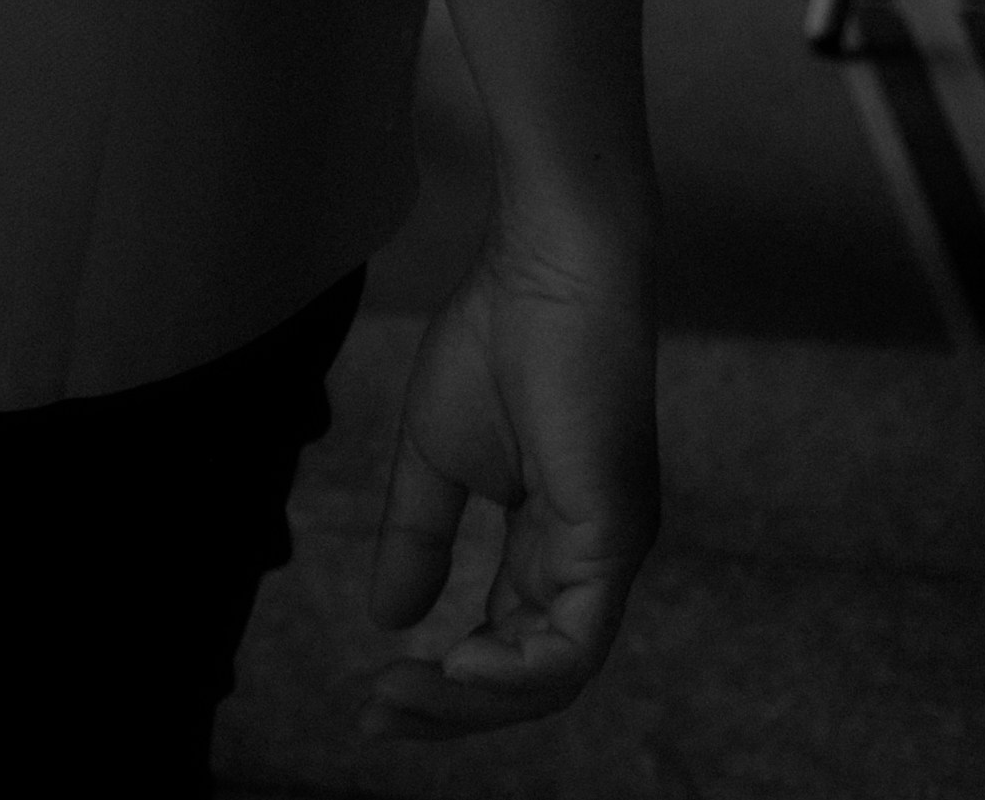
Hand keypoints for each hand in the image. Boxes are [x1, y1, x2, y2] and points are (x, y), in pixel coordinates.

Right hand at [362, 234, 656, 738]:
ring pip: (555, 672)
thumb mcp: (435, 457)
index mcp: (557, 541)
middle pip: (531, 673)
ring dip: (476, 700)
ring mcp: (610, 552)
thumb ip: (420, 538)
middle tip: (377, 714)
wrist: (542, 270)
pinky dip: (515, 669)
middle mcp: (594, 560)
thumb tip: (389, 616)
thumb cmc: (497, 340)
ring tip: (404, 696)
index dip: (445, 680)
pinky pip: (573, 638)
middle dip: (452, 707)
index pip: (510, 640)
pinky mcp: (613, 535)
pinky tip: (456, 664)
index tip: (371, 692)